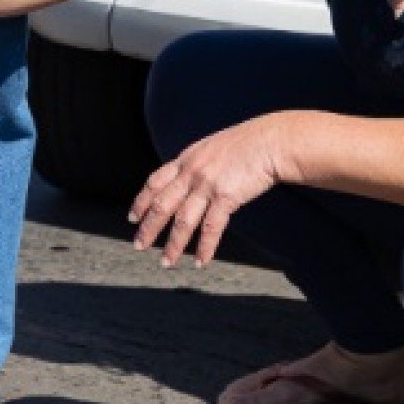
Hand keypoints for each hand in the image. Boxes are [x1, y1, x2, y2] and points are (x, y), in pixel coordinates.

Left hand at [127, 115, 290, 267]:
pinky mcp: (225, 196)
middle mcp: (191, 172)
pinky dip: (205, 248)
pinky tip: (200, 262)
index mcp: (186, 159)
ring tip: (166, 262)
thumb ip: (198, 164)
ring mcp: (206, 184)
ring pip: (182, 221)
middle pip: (161, 204)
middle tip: (139, 245)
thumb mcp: (212, 148)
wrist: (271, 141)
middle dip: (148, 228)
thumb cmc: (248, 144)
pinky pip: (211, 228)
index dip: (141, 201)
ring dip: (173, 245)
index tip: (132, 217)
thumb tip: (190, 180)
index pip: (154, 182)